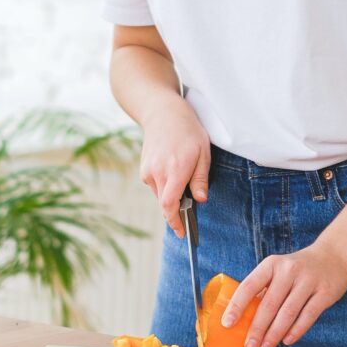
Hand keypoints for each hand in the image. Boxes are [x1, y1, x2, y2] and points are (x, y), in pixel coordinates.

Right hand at [140, 100, 210, 235]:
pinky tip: (173, 168)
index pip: (170, 205)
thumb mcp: (203, 153)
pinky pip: (155, 185)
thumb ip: (200, 178)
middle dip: (177, 208)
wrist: (163, 113)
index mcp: (175, 170)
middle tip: (190, 202)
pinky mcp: (143, 169)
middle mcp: (157, 173)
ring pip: (160, 195)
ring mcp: (148, 171)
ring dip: (172, 194)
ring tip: (183, 173)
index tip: (182, 232)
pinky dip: (165, 185)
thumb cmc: (188, 131)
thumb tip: (200, 200)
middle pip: (165, 203)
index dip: (175, 222)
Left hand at [222, 239, 346, 346]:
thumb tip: (243, 319)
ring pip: (288, 313)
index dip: (237, 306)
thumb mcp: (278, 270)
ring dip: (274, 334)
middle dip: (257, 329)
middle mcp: (289, 270)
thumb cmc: (298, 269)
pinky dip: (296, 331)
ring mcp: (308, 281)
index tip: (227, 324)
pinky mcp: (325, 293)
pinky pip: (307, 316)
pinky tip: (287, 341)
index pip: (249, 286)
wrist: (334, 256)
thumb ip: (264, 290)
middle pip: (269, 304)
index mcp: (272, 264)